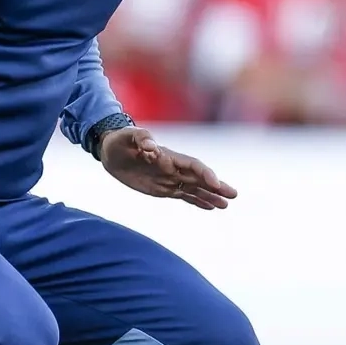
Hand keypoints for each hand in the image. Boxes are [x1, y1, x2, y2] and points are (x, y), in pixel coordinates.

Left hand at [99, 128, 236, 210]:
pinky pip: (184, 196)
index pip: (192, 165)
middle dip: (216, 186)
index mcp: (168, 155)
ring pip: (195, 189)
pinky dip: (198, 201)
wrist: (111, 152)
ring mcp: (169, 179)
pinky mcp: (162, 188)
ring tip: (226, 205)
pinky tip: (211, 207)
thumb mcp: (128, 137)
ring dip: (211, 196)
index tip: (215, 183)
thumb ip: (141, 139)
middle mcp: (173, 168)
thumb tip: (151, 147)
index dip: (204, 173)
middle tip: (234, 195)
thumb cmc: (120, 141)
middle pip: (199, 178)